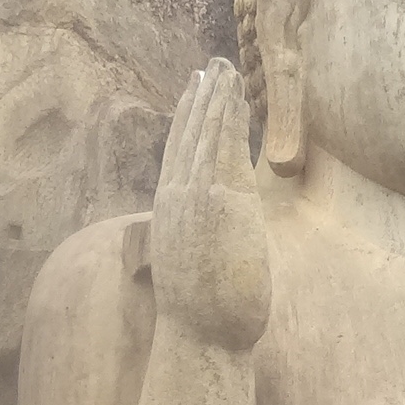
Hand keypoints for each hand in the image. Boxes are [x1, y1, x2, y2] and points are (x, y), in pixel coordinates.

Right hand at [150, 58, 270, 352]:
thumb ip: (200, 250)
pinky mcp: (220, 198)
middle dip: (199, 101)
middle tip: (209, 68)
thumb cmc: (205, 321)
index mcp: (171, 215)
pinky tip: (234, 93)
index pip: (177, 158)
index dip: (184, 124)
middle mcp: (177, 199)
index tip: (192, 99)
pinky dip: (228, 115)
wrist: (203, 336)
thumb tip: (208, 251)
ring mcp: (197, 197)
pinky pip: (223, 144)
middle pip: (187, 137)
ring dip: (216, 98)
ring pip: (205, 134)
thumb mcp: (195, 274)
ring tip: (224, 68)